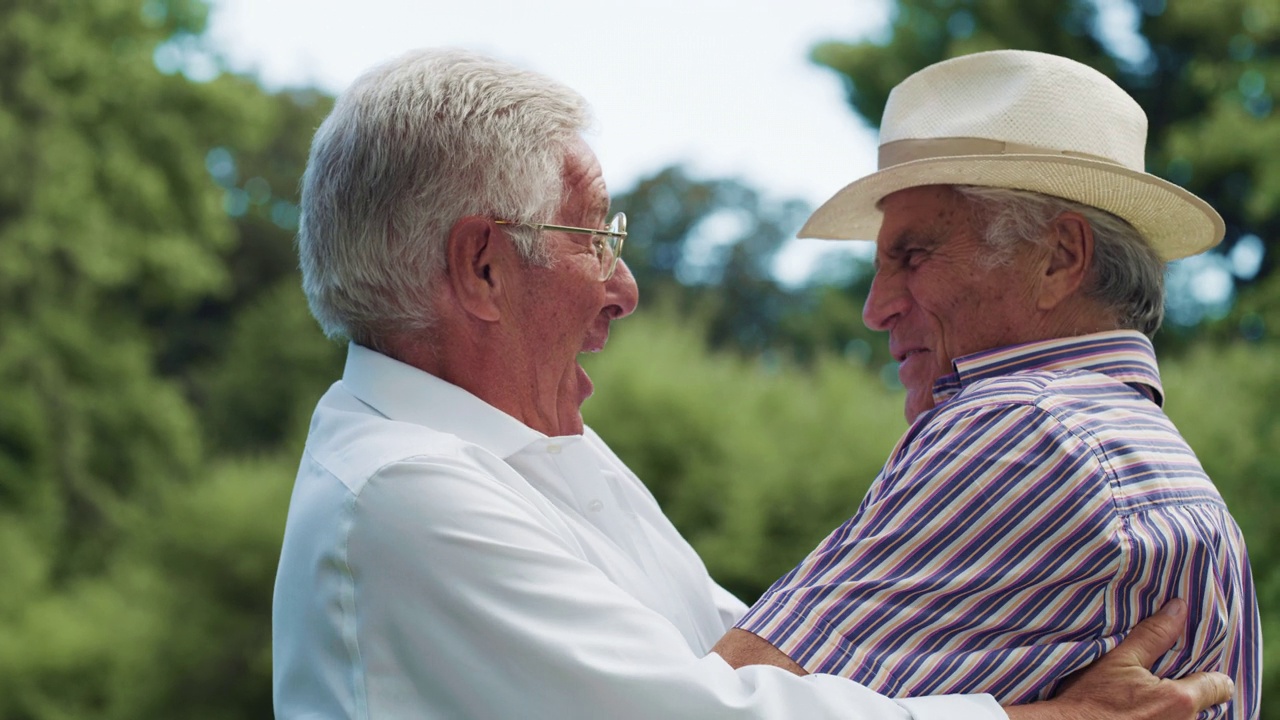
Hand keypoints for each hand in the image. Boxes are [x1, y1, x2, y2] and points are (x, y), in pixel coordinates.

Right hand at [1006, 598, 1233, 719]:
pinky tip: (1140, 714)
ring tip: (1149, 700)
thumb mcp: (1119, 658)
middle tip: (1166, 682)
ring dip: (1175, 711)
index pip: (1220, 686)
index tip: (1195, 670)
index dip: (1211, 675)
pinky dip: (1162, 719)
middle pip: (1205, 706)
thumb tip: (1179, 608)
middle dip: (1191, 693)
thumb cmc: (1092, 698)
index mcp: (1180, 699)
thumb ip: (1154, 635)